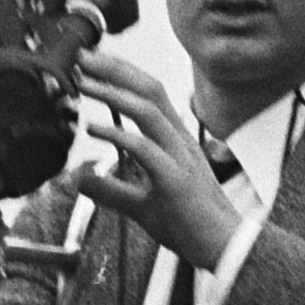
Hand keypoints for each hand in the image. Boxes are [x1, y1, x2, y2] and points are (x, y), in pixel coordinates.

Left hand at [65, 53, 243, 273]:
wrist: (223, 249)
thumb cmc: (189, 225)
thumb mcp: (142, 204)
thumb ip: (112, 190)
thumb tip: (81, 181)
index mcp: (176, 140)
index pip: (151, 94)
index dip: (121, 74)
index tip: (91, 64)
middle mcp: (180, 141)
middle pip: (150, 89)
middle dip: (115, 68)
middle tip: (81, 55)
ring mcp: (180, 158)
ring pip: (149, 110)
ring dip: (113, 92)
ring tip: (83, 83)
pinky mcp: (175, 181)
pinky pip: (146, 149)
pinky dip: (118, 135)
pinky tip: (93, 128)